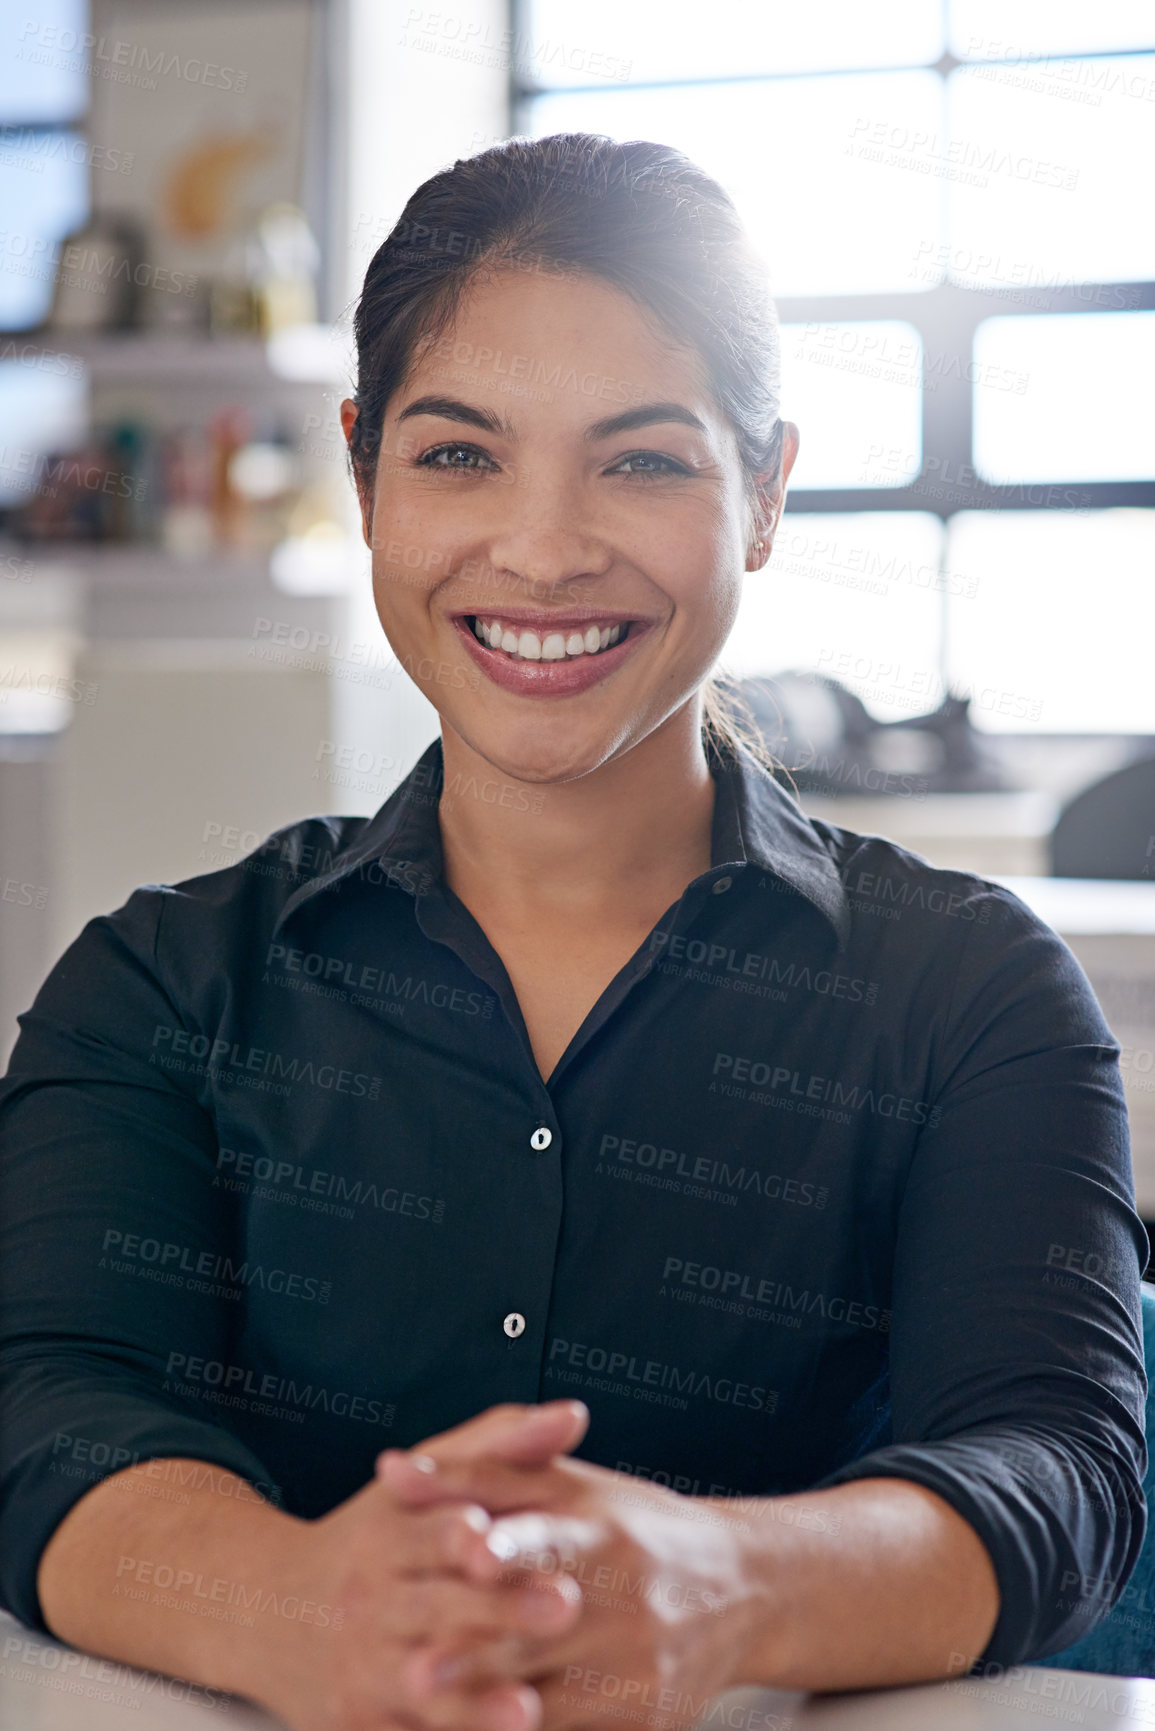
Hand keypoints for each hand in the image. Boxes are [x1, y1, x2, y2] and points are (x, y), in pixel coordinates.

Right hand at [264, 1401, 588, 1730]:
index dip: (462, 1536)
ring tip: (530, 1708)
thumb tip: (576, 1413)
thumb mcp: (425, 1480)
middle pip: (436, 1610)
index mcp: (387, 1537)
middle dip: (498, 1612)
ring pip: (424, 1691)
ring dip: (475, 1706)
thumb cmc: (375, 1536)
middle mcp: (370, 1606)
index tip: (498, 1538)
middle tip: (564, 1606)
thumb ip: (500, 1445)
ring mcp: (364, 1675)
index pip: (429, 1534)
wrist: (270, 1616)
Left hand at [382, 1449, 759, 1730]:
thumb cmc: (629, 1525)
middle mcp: (623, 1601)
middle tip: (416, 1673)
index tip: (470, 1560)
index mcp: (601, 1531)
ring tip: (428, 1717)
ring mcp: (635, 1672)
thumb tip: (388, 1470)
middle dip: (475, 1658)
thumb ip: (475, 1475)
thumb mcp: (564, 1484)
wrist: (739, 1589)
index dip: (508, 1552)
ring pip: (550, 1704)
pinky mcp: (644, 1723)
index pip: (548, 1541)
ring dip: (489, 1716)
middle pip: (538, 1634)